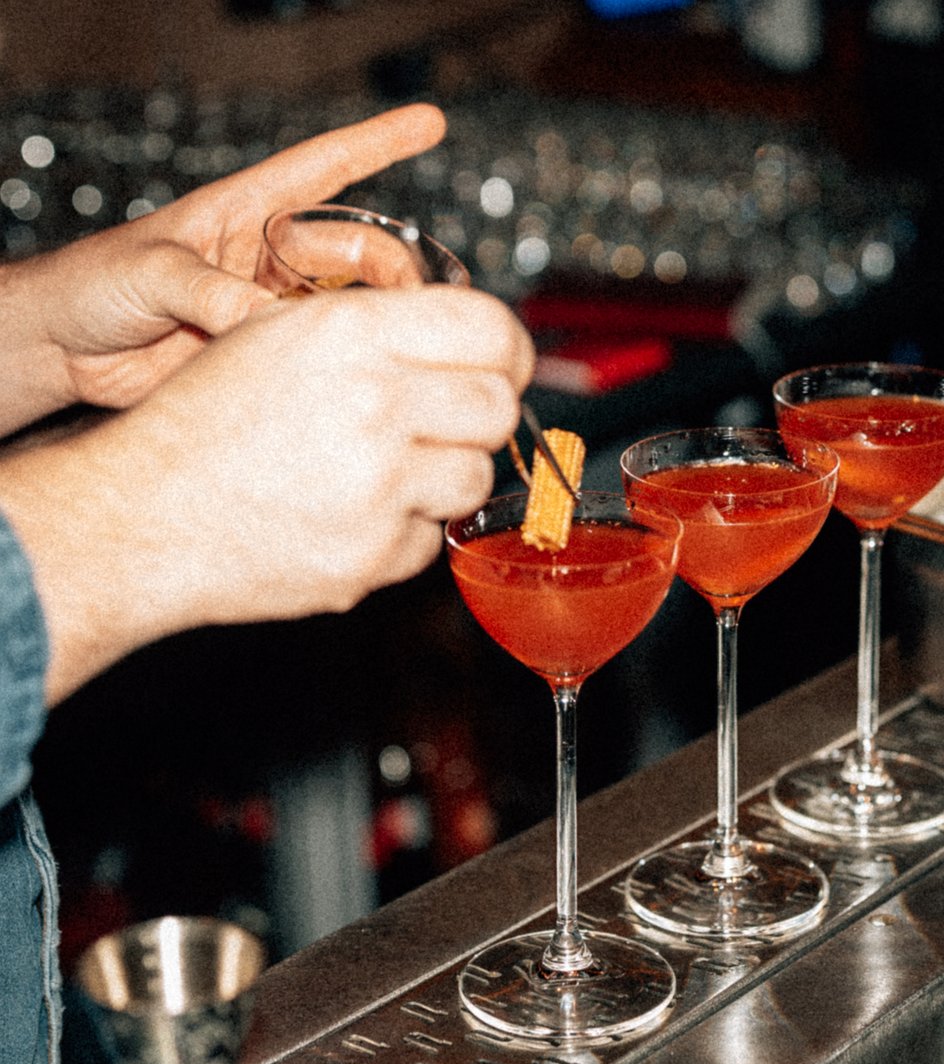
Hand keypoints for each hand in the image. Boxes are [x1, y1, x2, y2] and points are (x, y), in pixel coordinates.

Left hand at [0, 103, 446, 432]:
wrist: (63, 348)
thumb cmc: (93, 283)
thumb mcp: (152, 271)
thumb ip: (212, 295)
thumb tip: (268, 324)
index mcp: (244, 211)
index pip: (323, 168)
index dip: (377, 144)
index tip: (428, 123)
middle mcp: (267, 258)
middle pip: (357, 252)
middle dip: (395, 270)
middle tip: (421, 305)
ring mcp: (268, 309)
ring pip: (347, 311)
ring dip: (375, 325)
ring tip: (400, 347)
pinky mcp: (262, 358)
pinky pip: (316, 359)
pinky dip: (341, 369)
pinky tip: (359, 381)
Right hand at [0, 283, 534, 703]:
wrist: (141, 517)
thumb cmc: (201, 423)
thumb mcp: (277, 336)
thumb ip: (376, 328)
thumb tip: (468, 336)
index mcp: (351, 333)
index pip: (489, 328)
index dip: (504, 348)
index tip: (498, 364)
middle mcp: (373, 404)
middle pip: (497, 406)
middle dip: (480, 415)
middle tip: (446, 422)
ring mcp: (377, 489)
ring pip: (474, 478)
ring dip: (442, 477)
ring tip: (381, 473)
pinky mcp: (372, 558)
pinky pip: (430, 541)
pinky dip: (402, 533)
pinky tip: (347, 517)